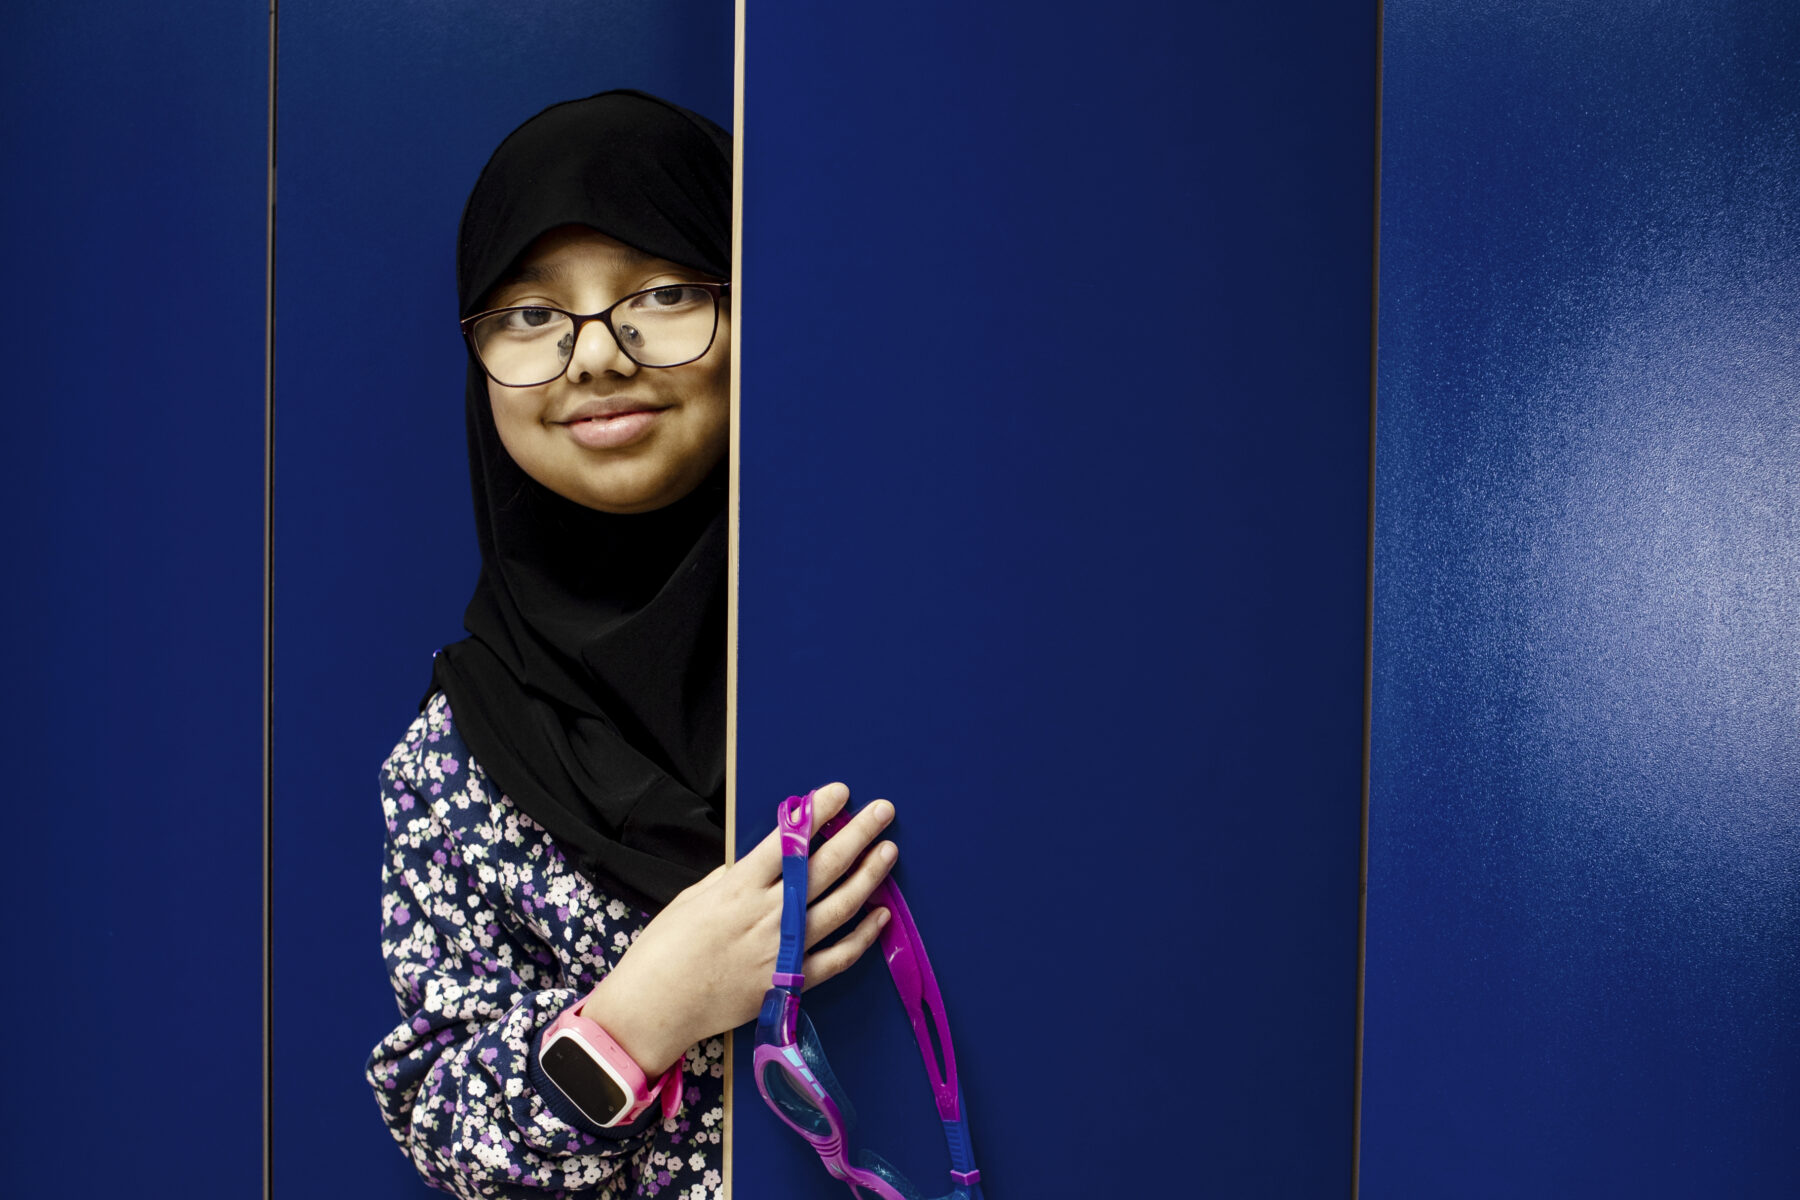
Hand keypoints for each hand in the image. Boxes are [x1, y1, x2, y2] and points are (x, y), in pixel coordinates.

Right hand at [577, 782, 895, 1076]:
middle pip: (823, 868)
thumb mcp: (693, 897)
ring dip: (868, 877)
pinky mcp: (789, 983)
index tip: (840, 792)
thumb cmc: (664, 949)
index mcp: (738, 888)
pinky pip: (837, 959)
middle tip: (882, 811)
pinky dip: (863, 937)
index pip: (787, 842)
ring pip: (839, 908)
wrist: (655, 1008)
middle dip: (856, 835)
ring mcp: (782, 951)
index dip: (816, 813)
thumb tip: (762, 863)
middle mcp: (766, 915)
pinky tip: (881, 915)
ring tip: (888, 851)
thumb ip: (733, 878)